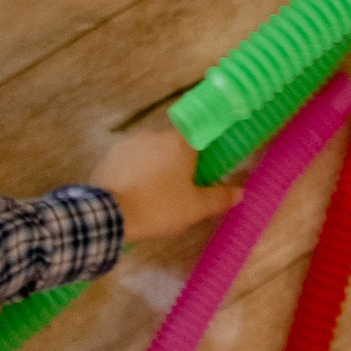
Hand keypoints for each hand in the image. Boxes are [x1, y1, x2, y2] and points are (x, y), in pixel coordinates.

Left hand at [91, 116, 237, 243]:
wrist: (110, 215)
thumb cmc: (159, 207)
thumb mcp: (195, 208)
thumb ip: (220, 197)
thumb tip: (241, 192)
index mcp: (180, 143)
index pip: (198, 139)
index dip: (200, 156)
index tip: (199, 173)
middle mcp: (155, 135)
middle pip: (173, 146)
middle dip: (175, 165)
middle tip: (176, 191)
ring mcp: (129, 142)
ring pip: (149, 152)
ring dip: (153, 167)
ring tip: (150, 195)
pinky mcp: (109, 154)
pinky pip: (129, 160)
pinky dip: (132, 172)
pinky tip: (131, 192)